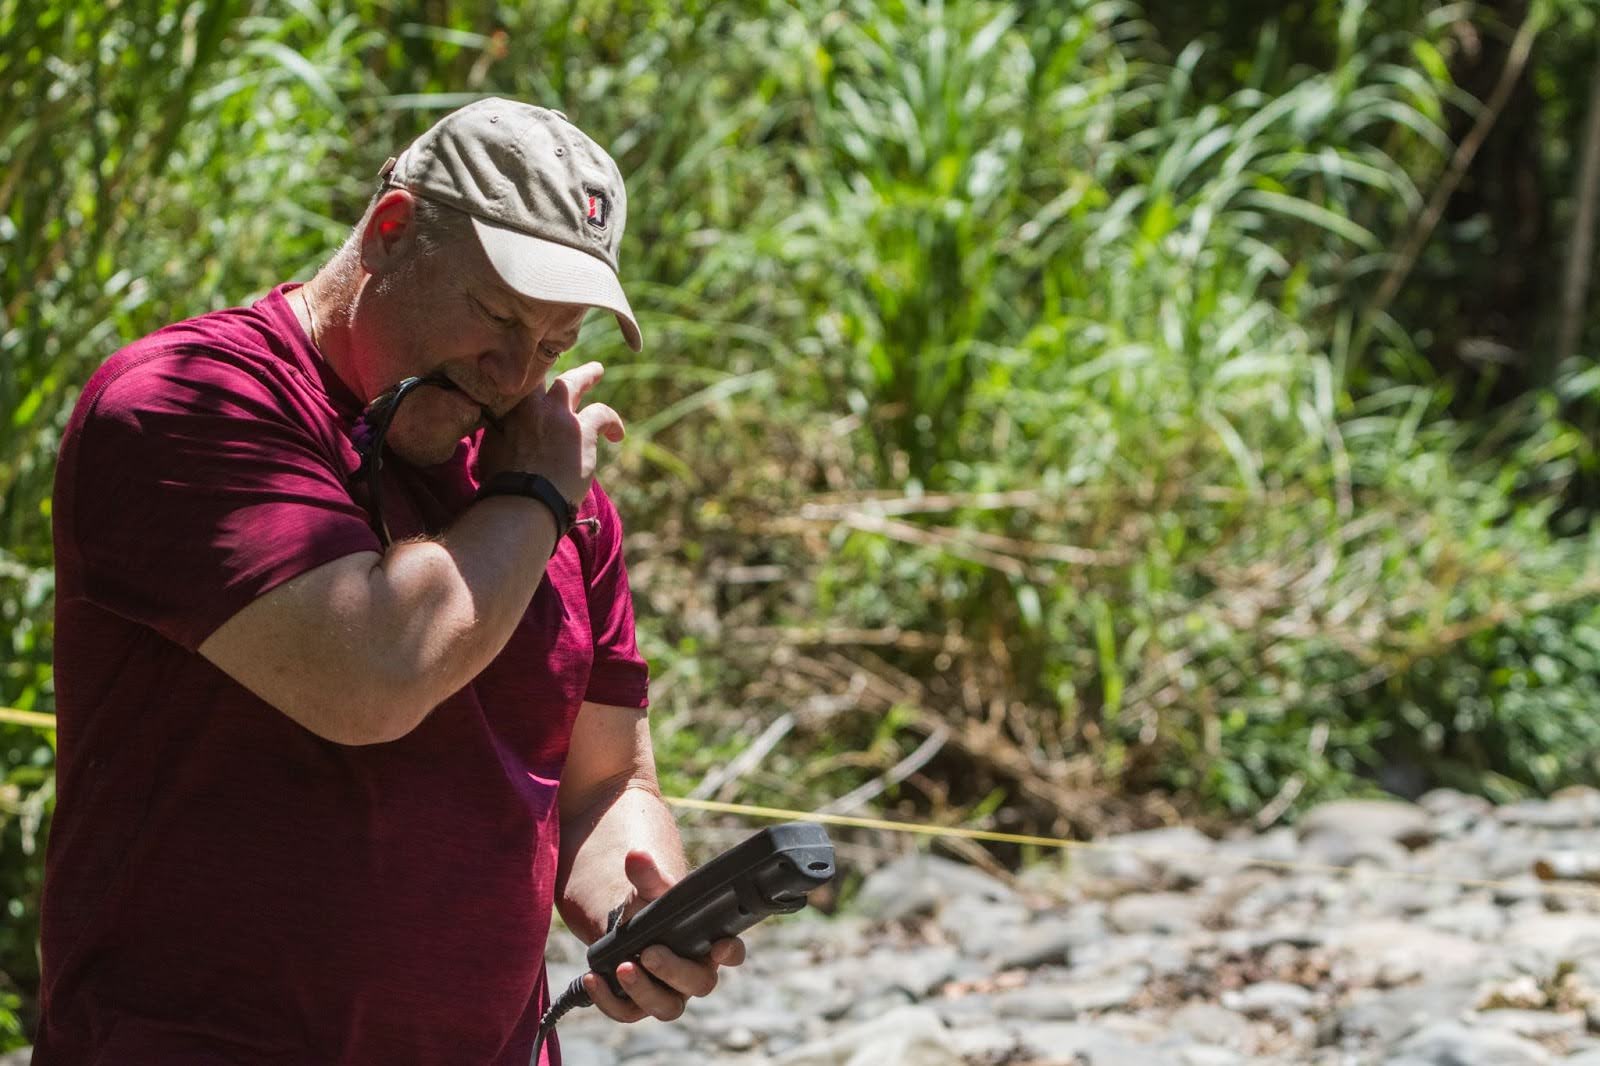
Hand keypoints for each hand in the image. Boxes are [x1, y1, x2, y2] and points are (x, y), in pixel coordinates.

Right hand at [477, 361, 623, 503]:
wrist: (522, 501)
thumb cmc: (503, 487)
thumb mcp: (491, 453)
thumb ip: (499, 434)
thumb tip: (500, 432)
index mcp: (505, 411)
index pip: (515, 382)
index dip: (524, 375)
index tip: (529, 373)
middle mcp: (529, 405)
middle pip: (541, 371)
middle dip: (549, 361)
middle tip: (557, 355)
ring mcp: (556, 414)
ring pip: (574, 381)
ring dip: (586, 374)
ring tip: (596, 371)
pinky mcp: (582, 429)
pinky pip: (602, 413)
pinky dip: (611, 421)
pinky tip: (616, 434)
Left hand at [582, 851, 746, 1023]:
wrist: (624, 925)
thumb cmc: (651, 906)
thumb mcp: (650, 890)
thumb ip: (648, 875)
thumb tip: (636, 856)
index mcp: (709, 944)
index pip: (731, 952)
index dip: (730, 952)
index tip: (719, 946)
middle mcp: (694, 974)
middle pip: (698, 984)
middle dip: (674, 971)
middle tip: (650, 953)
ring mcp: (669, 994)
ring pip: (668, 1007)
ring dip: (644, 991)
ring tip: (622, 968)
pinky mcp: (639, 1006)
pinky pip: (629, 1013)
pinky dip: (609, 1000)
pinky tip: (593, 978)